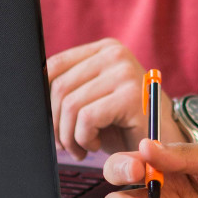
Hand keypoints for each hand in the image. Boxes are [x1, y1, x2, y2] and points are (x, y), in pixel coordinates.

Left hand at [47, 38, 167, 156]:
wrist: (164, 147)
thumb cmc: (126, 126)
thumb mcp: (95, 100)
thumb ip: (72, 89)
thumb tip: (34, 94)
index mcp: (105, 50)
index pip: (54, 65)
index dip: (44, 97)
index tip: (52, 122)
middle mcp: (115, 55)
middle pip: (59, 86)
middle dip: (56, 123)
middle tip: (66, 144)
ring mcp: (125, 73)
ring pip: (71, 105)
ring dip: (69, 136)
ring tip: (82, 147)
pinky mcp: (131, 95)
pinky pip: (86, 118)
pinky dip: (84, 139)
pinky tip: (95, 145)